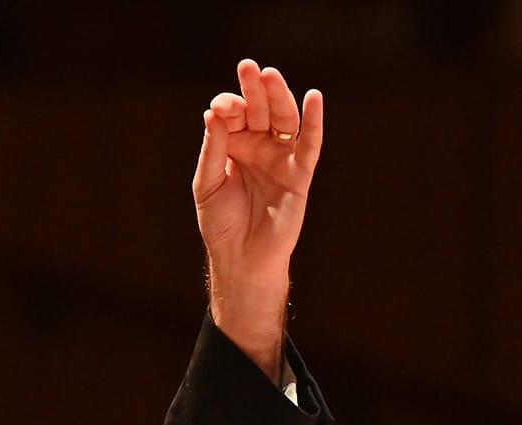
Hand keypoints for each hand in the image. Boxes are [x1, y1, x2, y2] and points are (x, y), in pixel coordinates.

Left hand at [191, 59, 323, 378]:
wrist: (241, 259)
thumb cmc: (222, 223)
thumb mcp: (208, 183)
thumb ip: (214, 149)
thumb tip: (214, 114)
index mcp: (234, 146)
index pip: (233, 115)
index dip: (228, 107)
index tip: (220, 111)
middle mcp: (259, 147)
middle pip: (260, 110)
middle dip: (254, 90)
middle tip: (248, 68)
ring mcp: (281, 158)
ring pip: (284, 120)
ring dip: (279, 97)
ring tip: (270, 75)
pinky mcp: (300, 173)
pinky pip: (309, 144)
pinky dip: (313, 121)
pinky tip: (313, 98)